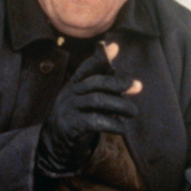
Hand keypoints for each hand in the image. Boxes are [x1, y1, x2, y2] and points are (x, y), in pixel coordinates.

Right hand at [36, 42, 141, 177]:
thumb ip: (102, 75)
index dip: (100, 58)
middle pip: (95, 83)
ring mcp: (69, 109)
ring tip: (133, 112)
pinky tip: (122, 128)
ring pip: (96, 100)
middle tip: (137, 86)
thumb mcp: (86, 95)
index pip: (87, 67)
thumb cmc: (76, 115)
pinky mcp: (72, 126)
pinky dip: (111, 123)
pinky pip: (93, 121)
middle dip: (117, 82)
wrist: (53, 144)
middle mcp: (70, 94)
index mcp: (74, 84)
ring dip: (119, 105)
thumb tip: (115, 46)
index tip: (114, 48)